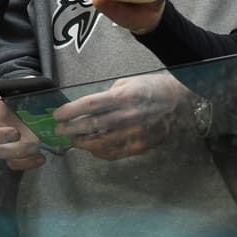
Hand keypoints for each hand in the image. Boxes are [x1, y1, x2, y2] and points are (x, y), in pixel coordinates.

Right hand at [0, 94, 45, 170]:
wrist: (28, 109)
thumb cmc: (20, 98)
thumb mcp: (19, 90)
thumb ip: (19, 91)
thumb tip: (25, 91)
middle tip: (16, 133)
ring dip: (17, 151)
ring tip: (35, 145)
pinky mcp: (9, 154)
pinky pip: (12, 163)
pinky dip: (27, 163)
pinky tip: (40, 157)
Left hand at [54, 74, 190, 160]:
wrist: (180, 102)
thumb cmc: (151, 88)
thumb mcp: (127, 83)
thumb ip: (107, 95)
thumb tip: (87, 108)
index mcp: (123, 97)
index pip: (90, 105)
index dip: (70, 111)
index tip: (57, 115)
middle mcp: (128, 116)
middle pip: (92, 126)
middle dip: (71, 129)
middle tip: (59, 131)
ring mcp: (135, 133)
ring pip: (101, 143)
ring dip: (83, 143)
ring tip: (73, 141)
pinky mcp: (141, 146)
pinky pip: (116, 153)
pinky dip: (101, 153)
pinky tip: (92, 150)